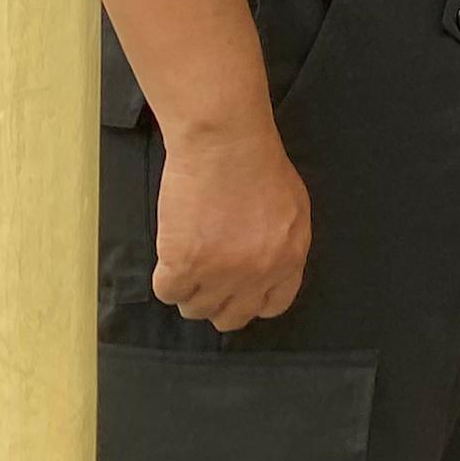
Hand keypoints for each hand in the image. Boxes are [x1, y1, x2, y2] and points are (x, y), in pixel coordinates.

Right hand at [151, 117, 310, 331]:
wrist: (225, 144)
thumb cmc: (259, 165)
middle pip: (232, 316)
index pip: (273, 305)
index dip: (252, 301)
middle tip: (207, 280)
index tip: (238, 292)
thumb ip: (282, 247)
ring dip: (189, 289)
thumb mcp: (293, 209)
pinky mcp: (183, 264)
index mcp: (289, 258)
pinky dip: (166, 278)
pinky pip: (167, 292)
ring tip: (188, 259)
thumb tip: (266, 273)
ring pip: (195, 308)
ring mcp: (220, 272)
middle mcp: (257, 273)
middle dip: (218, 302)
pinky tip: (172, 254)